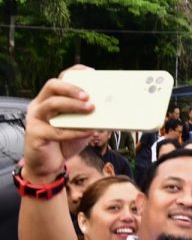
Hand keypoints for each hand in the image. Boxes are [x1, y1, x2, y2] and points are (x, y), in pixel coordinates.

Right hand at [23, 66, 95, 181]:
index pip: (60, 79)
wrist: (48, 166)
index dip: (75, 73)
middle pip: (52, 86)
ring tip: (91, 109)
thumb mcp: (80, 126)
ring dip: (73, 105)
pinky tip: (87, 132)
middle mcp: (40, 105)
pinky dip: (73, 131)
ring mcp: (35, 118)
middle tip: (89, 95)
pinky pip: (55, 130)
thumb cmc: (64, 142)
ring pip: (51, 104)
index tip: (91, 73)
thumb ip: (88, 116)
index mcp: (50, 99)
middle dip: (72, 88)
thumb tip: (109, 107)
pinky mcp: (34, 134)